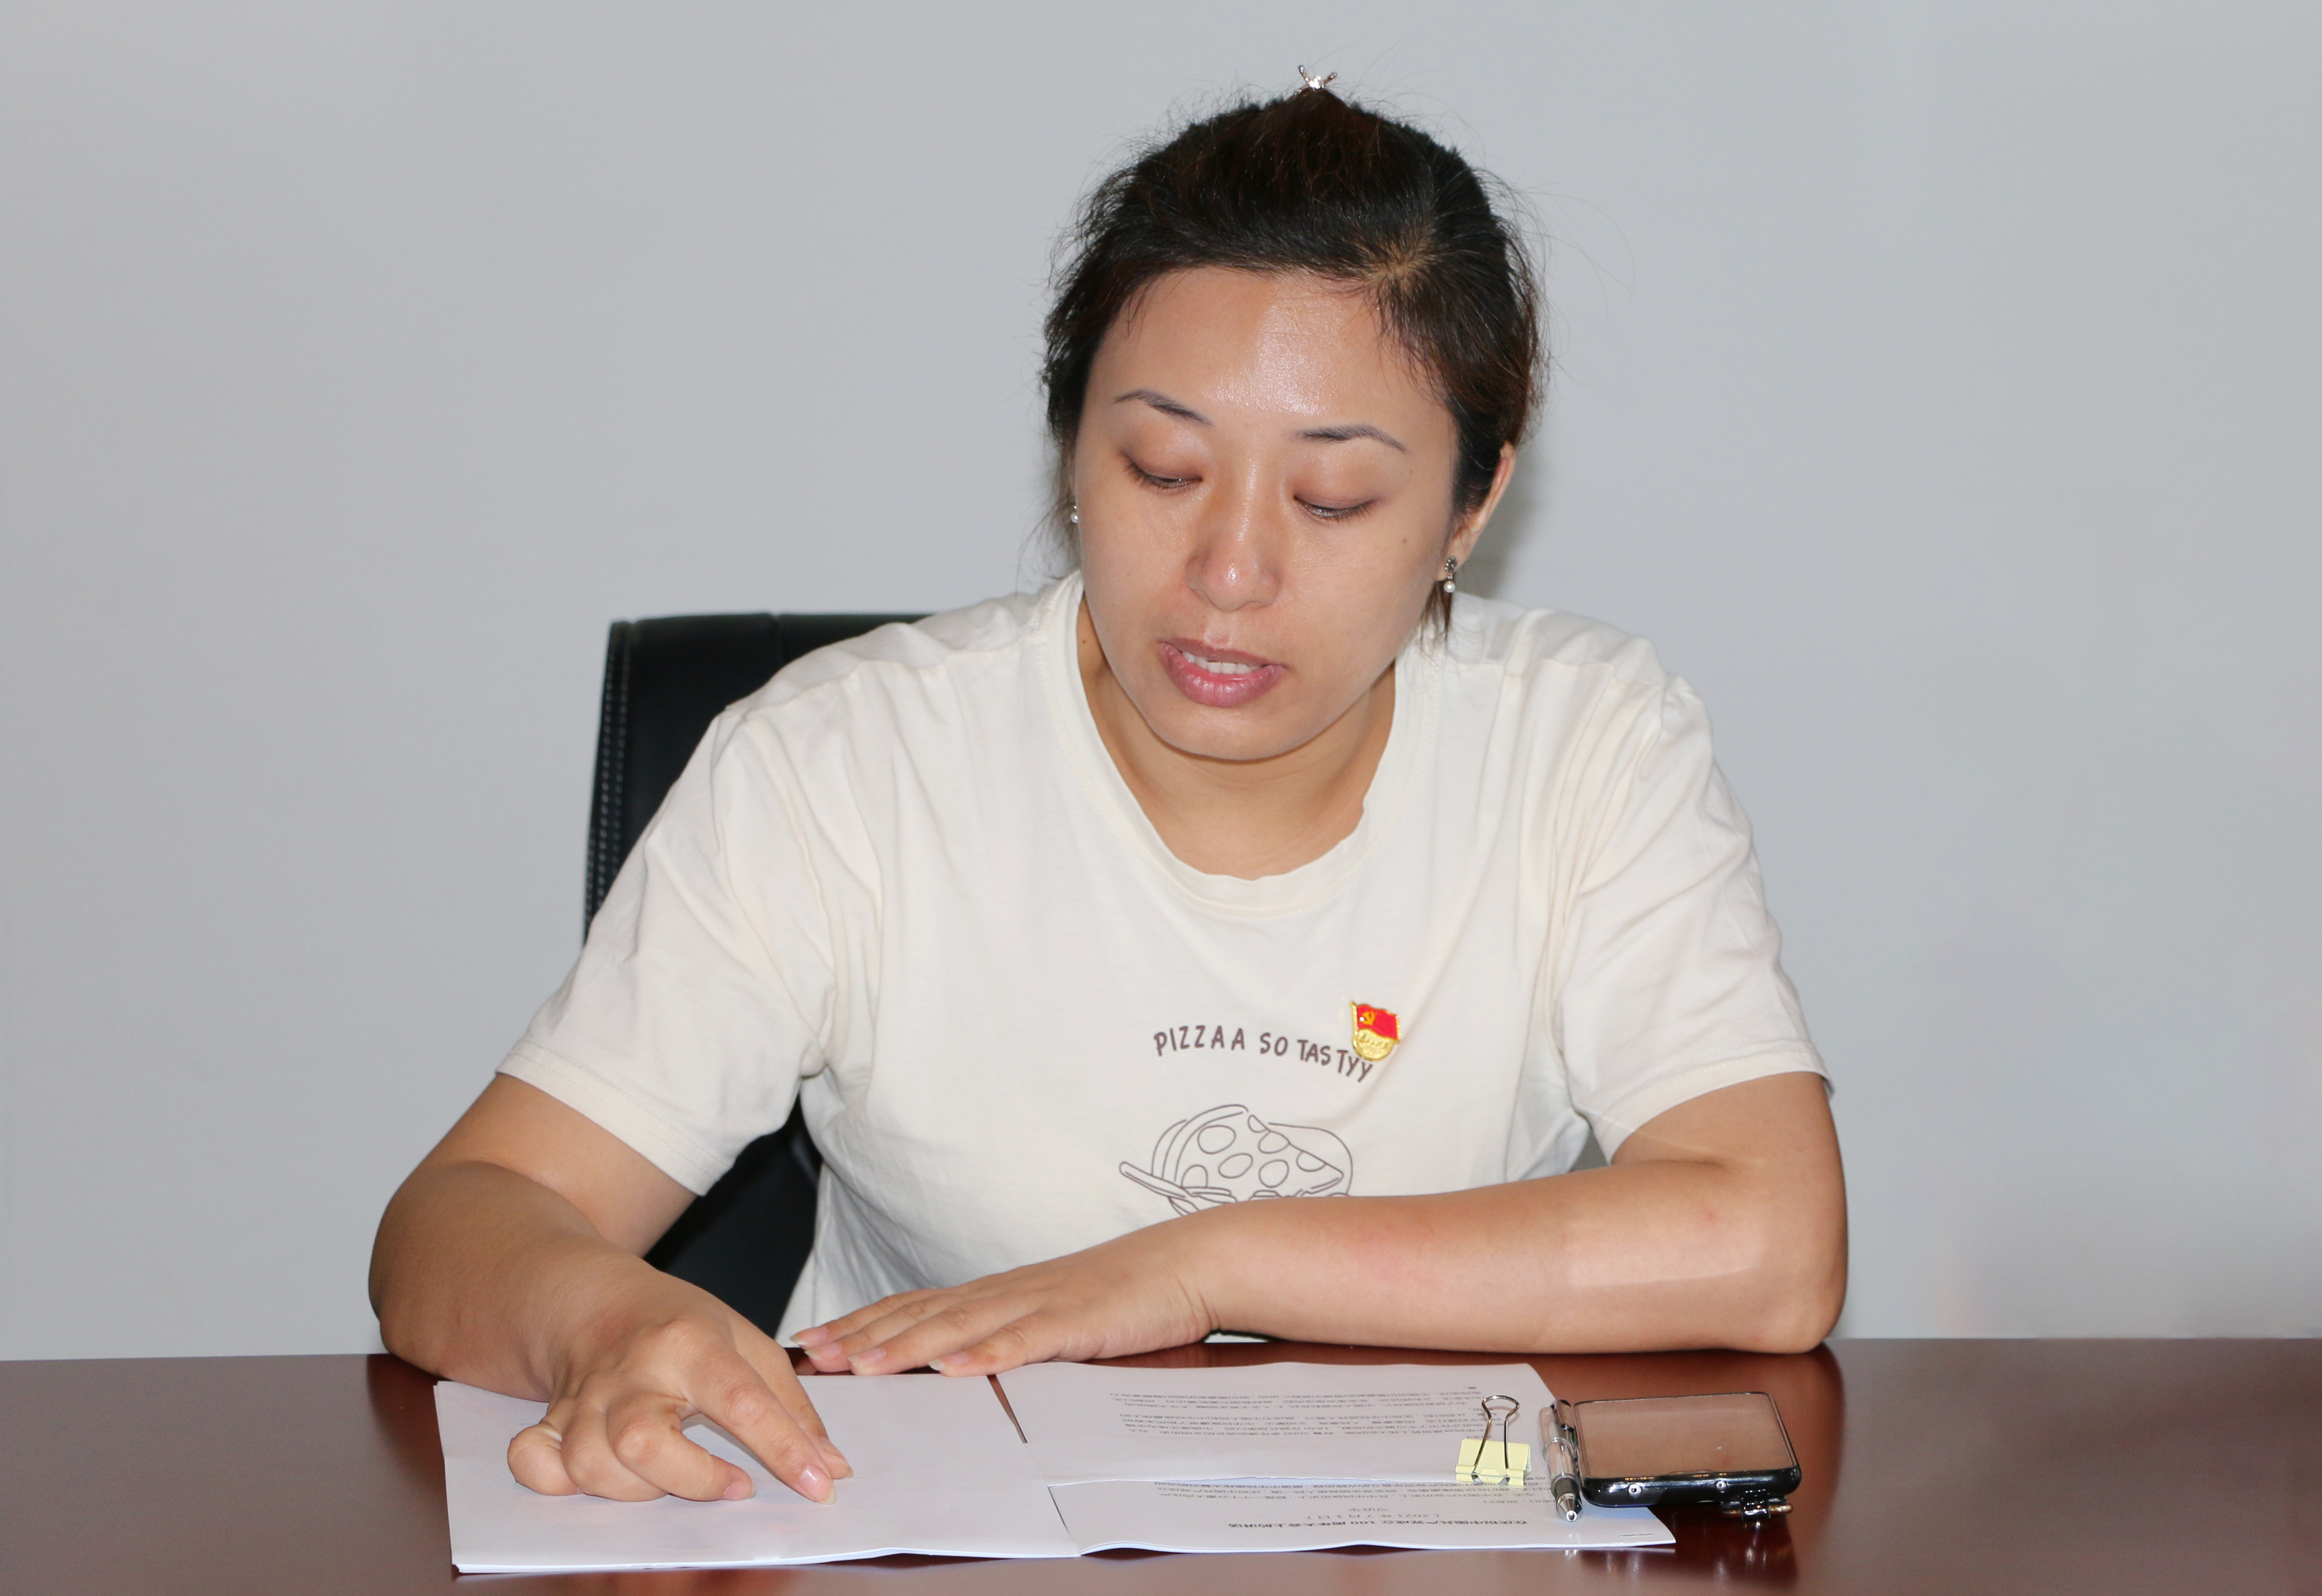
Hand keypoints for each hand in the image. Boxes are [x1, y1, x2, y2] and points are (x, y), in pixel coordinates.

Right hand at [506, 1275, 854, 1503]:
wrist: (597, 1302)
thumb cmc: (681, 1325)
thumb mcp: (748, 1343)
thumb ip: (793, 1408)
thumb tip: (831, 1469)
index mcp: (691, 1342)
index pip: (742, 1400)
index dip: (783, 1450)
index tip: (818, 1485)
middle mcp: (632, 1371)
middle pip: (644, 1442)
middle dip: (696, 1480)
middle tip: (735, 1483)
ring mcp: (584, 1399)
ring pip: (593, 1465)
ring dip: (639, 1490)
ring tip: (675, 1476)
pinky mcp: (552, 1422)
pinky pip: (537, 1464)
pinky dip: (560, 1482)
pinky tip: (602, 1476)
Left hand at [793, 1218, 1217, 1377]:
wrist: (1183, 1264)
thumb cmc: (1120, 1294)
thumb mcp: (1051, 1316)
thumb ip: (1006, 1333)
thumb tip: (956, 1361)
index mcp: (998, 1293)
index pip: (914, 1305)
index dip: (861, 1323)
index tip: (814, 1340)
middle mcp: (1006, 1293)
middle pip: (921, 1314)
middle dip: (863, 1336)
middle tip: (812, 1354)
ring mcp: (1039, 1304)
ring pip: (961, 1326)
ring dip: (908, 1345)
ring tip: (863, 1365)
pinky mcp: (1076, 1321)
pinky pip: (1025, 1341)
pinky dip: (987, 1354)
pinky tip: (956, 1368)